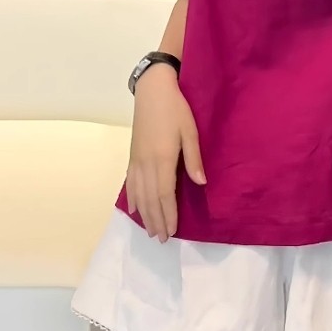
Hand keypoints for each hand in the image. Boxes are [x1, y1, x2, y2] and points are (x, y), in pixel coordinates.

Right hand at [125, 67, 205, 242]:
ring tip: (150, 231)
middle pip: (149, 199)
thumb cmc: (176, 109)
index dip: (168, 214)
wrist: (152, 91)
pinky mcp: (132, 155)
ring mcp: (136, 160)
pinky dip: (132, 198)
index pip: (164, 194)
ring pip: (138, 194)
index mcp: (162, 158)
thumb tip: (201, 183)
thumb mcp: (190, 131)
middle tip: (161, 239)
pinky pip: (130, 182)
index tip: (172, 231)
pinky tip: (134, 209)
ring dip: (144, 214)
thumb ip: (193, 158)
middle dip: (156, 220)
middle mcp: (146, 163)